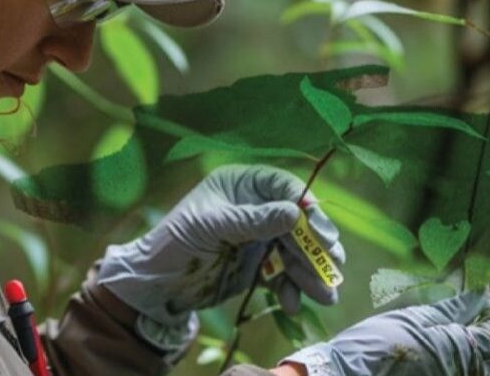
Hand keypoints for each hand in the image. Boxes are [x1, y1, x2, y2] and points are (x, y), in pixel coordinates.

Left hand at [97, 164, 343, 325]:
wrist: (155, 283)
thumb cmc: (175, 242)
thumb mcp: (212, 226)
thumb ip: (253, 220)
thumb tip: (295, 212)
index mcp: (241, 185)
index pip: (282, 187)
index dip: (306, 206)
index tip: (320, 230)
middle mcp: (253, 207)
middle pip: (295, 222)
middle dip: (314, 245)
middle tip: (333, 263)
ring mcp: (257, 237)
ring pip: (293, 251)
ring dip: (309, 273)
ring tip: (325, 295)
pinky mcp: (256, 265)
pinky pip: (281, 274)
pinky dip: (290, 288)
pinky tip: (293, 304)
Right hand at [282, 291, 489, 375]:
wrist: (350, 375)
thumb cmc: (380, 341)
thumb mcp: (414, 317)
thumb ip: (452, 309)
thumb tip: (480, 296)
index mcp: (462, 349)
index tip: (480, 297)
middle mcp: (465, 372)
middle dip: (483, 331)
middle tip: (465, 311)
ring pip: (476, 368)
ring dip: (470, 348)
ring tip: (449, 330)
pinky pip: (457, 374)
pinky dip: (455, 361)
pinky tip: (435, 350)